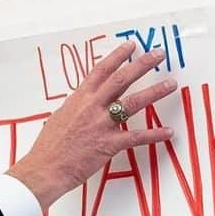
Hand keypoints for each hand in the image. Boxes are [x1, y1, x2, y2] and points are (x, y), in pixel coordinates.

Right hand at [8, 42, 176, 209]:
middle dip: (143, 64)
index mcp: (79, 98)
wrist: (44, 169)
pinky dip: (154, 134)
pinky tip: (168, 131)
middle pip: (122, 79)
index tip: (131, 46)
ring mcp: (101, 125)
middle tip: (159, 55)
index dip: (118, 56)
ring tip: (170, 84)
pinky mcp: (108, 144)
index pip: (102, 70)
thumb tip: (79, 106)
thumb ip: (74, 109)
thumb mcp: (58, 119)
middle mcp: (92, 107)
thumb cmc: (48, 148)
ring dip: (155, 91)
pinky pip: (136, 137)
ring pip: (133, 103)